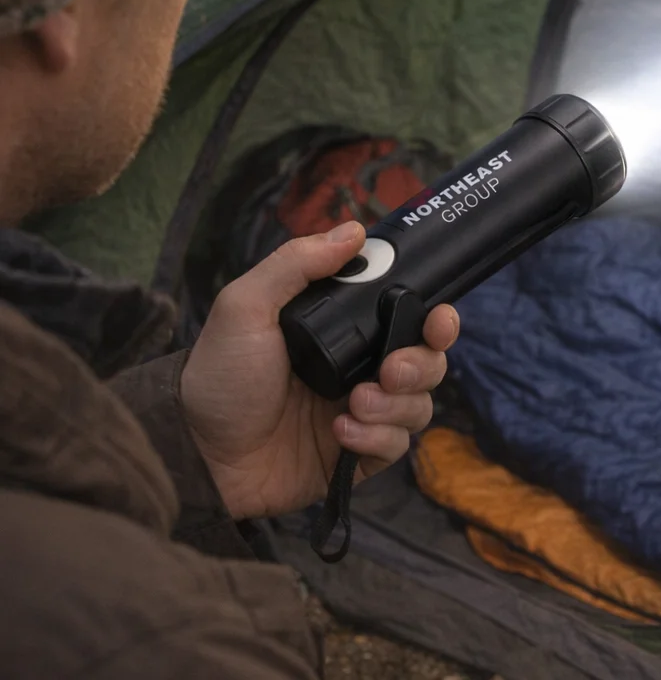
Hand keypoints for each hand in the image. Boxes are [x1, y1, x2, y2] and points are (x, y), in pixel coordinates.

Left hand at [180, 221, 457, 520]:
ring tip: (354, 405)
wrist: (197, 453)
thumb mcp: (247, 306)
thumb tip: (353, 230)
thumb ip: (297, 263)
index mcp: (344, 330)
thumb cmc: (219, 374)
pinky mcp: (357, 456)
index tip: (439, 319)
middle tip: (390, 369)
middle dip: (421, 364)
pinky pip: (397, 446)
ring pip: (418, 405)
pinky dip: (377, 439)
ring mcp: (362, 413)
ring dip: (396, 404)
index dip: (434, 319)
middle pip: (427, 361)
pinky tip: (340, 434)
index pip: (408, 318)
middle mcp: (360, 368)